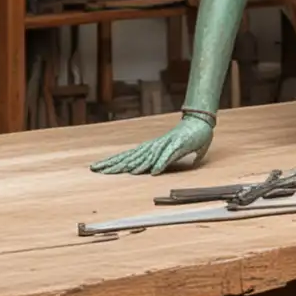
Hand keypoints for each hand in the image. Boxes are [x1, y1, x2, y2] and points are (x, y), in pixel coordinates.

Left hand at [90, 114, 214, 175]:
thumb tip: (158, 170)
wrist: (200, 122)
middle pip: (131, 156)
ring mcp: (165, 145)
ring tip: (115, 172)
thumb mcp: (171, 153)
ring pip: (145, 157)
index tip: (99, 168)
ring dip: (131, 165)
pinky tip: (152, 172)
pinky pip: (168, 156)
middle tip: (95, 169)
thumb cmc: (185, 137)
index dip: (114, 162)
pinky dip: (160, 164)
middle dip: (113, 164)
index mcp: (151, 148)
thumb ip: (165, 161)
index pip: (128, 156)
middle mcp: (154, 146)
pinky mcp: (178, 146)